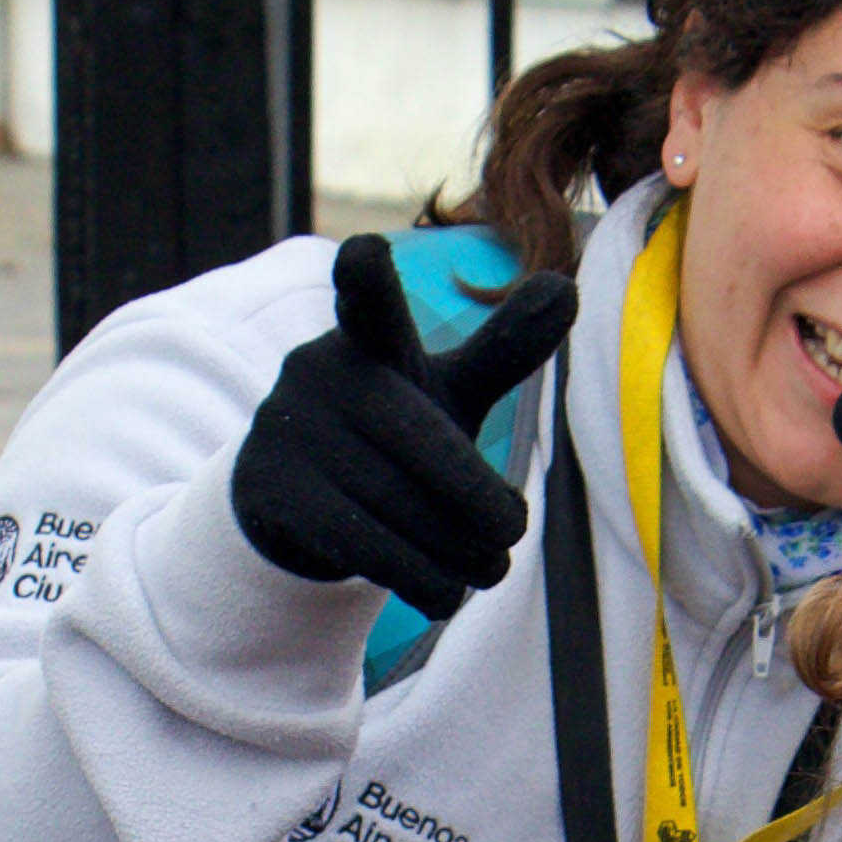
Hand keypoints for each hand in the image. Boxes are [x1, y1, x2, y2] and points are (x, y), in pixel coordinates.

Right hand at [229, 235, 576, 617]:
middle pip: (431, 451)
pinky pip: (373, 552)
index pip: (370, 306)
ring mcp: (290, 435)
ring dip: (465, 555)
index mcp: (369, 342)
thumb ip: (502, 349)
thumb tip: (564, 286)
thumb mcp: (442, 389)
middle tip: (512, 528)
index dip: (367, 279)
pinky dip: (427, 582)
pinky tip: (444, 590)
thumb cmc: (391, 431)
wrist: (290, 498)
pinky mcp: (276, 496)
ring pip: (406, 513)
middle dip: (483, 503)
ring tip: (487, 565)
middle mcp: (321, 376)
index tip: (365, 251)